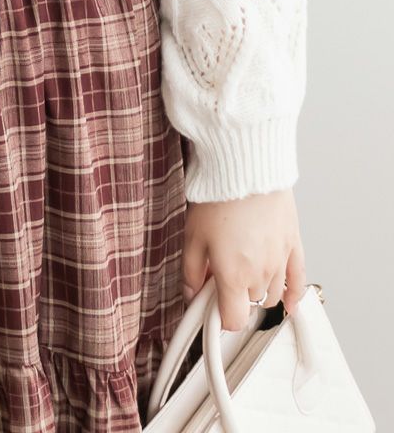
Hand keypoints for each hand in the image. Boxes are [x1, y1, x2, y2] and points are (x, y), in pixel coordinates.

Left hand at [181, 187, 306, 331]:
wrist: (245, 168)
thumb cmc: (218, 198)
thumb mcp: (191, 237)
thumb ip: (190, 272)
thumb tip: (191, 293)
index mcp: (234, 276)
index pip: (233, 320)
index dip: (219, 318)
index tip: (210, 307)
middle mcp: (261, 274)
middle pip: (250, 304)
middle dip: (234, 296)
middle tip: (220, 276)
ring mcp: (281, 261)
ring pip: (272, 294)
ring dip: (256, 290)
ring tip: (243, 271)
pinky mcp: (293, 245)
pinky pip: (298, 280)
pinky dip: (294, 295)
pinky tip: (290, 303)